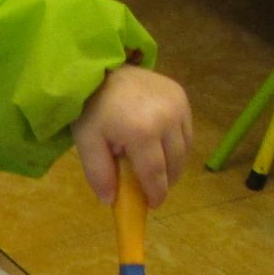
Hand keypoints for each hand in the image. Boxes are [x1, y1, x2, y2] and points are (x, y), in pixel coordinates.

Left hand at [70, 64, 192, 207]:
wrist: (101, 69)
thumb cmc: (91, 108)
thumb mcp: (86, 142)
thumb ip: (98, 173)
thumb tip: (110, 201)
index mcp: (142, 132)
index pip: (156, 173)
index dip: (156, 193)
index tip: (153, 205)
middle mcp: (167, 118)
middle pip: (174, 163)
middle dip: (165, 180)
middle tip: (151, 187)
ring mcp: (178, 105)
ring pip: (185, 148)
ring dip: (173, 163)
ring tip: (155, 167)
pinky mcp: (182, 96)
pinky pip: (186, 131)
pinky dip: (177, 144)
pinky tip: (160, 146)